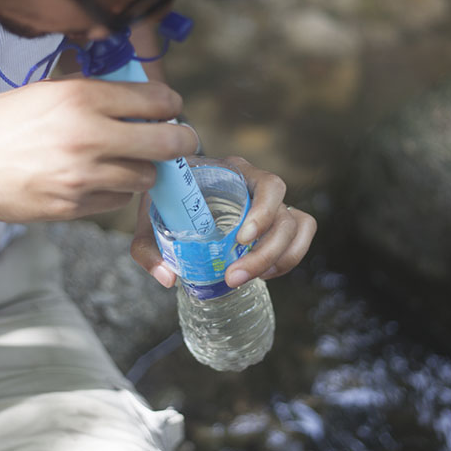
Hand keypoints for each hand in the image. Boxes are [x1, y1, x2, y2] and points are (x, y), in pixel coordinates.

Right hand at [0, 78, 198, 225]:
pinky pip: (119, 201)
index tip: (171, 108)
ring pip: (147, 177)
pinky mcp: (75, 207)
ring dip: (144, 169)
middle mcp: (88, 136)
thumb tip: (133, 95)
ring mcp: (83, 177)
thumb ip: (91, 94)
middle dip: (181, 140)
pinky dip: (117, 191)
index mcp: (80, 98)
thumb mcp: (43, 93)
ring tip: (128, 161)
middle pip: (166, 142)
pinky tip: (100, 181)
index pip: (155, 99)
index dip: (170, 104)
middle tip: (180, 139)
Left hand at [131, 156, 316, 287]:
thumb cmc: (167, 198)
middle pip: (285, 217)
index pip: (269, 185)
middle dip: (265, 253)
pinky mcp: (276, 223)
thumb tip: (167, 278)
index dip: (263, 213)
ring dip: (279, 260)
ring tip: (246, 278)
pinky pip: (301, 236)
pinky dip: (288, 258)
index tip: (241, 239)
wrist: (173, 191)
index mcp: (234, 172)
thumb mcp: (150, 218)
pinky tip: (263, 274)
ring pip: (298, 228)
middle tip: (233, 278)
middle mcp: (258, 186)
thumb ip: (149, 248)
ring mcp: (272, 204)